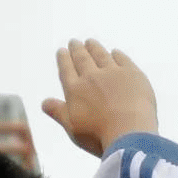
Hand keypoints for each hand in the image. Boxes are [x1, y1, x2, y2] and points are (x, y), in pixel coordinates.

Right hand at [42, 39, 157, 157]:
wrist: (129, 134)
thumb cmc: (99, 136)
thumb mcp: (73, 128)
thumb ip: (58, 112)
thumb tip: (44, 103)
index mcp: (75, 90)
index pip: (66, 69)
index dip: (64, 59)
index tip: (62, 51)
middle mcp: (92, 77)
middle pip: (82, 58)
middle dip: (77, 49)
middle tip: (74, 42)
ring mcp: (113, 73)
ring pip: (101, 55)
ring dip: (94, 47)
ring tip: (90, 42)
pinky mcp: (133, 75)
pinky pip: (123, 59)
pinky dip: (117, 54)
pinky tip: (115, 52)